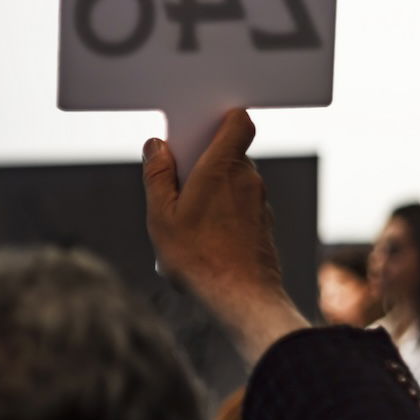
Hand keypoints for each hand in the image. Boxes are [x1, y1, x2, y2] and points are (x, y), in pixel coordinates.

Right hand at [143, 109, 307, 361]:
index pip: (239, 122)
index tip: (197, 130)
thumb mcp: (161, 215)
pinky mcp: (263, 226)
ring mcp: (260, 203)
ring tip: (184, 226)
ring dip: (210, 193)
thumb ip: (158, 176)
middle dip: (202, 164)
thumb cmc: (198, 257)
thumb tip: (156, 146)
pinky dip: (222, 215)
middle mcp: (248, 179)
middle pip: (228, 154)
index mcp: (223, 167)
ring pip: (232, 183)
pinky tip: (203, 242)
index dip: (221, 119)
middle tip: (174, 190)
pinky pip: (240, 208)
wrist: (241, 300)